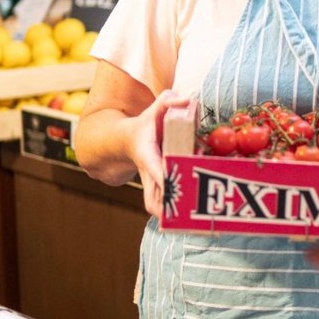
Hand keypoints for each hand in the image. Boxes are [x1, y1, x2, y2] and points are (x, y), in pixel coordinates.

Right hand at [129, 90, 193, 219]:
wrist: (126, 140)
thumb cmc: (146, 125)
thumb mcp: (154, 109)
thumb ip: (169, 101)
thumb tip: (186, 98)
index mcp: (146, 153)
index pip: (154, 167)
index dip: (163, 177)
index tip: (172, 187)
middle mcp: (148, 171)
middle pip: (152, 197)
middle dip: (165, 208)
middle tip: (183, 214)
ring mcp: (152, 182)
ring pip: (156, 205)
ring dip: (170, 214)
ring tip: (190, 219)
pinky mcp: (158, 188)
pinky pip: (164, 203)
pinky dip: (174, 210)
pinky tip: (192, 214)